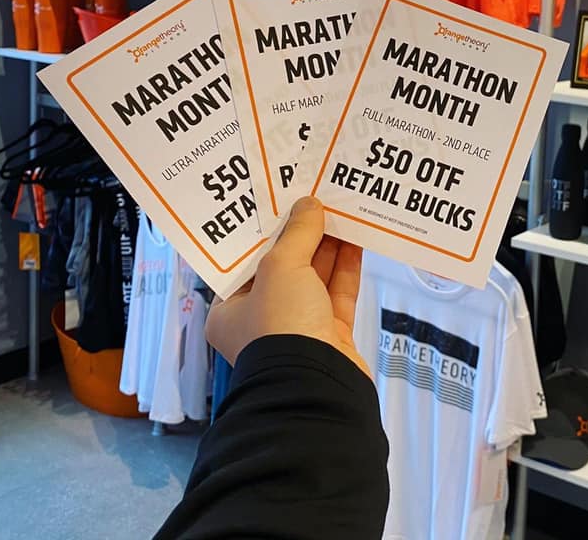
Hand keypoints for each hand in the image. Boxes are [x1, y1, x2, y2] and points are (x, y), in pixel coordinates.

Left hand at [205, 196, 369, 376]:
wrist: (317, 386)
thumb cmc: (281, 330)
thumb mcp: (281, 268)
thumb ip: (297, 234)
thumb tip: (309, 206)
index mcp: (231, 310)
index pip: (247, 261)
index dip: (266, 230)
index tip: (283, 203)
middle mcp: (262, 320)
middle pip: (284, 266)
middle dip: (302, 234)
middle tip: (317, 201)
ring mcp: (298, 328)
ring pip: (314, 277)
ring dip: (328, 246)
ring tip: (340, 211)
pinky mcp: (330, 335)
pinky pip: (338, 293)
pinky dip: (346, 266)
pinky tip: (356, 239)